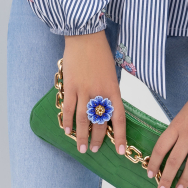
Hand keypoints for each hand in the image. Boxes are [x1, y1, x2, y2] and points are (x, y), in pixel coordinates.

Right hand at [61, 31, 126, 156]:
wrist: (86, 38)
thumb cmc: (100, 53)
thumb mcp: (111, 74)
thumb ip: (110, 91)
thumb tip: (107, 109)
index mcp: (113, 89)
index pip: (119, 118)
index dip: (120, 136)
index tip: (120, 150)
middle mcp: (100, 93)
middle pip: (100, 122)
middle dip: (98, 139)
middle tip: (95, 149)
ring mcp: (84, 90)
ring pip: (83, 120)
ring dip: (82, 136)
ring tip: (82, 147)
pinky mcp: (71, 86)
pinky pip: (69, 109)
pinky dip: (67, 122)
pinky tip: (67, 131)